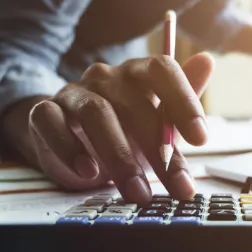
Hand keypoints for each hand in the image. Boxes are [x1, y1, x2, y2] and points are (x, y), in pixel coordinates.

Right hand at [0, 53, 213, 206]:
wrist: (68, 142)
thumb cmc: (124, 131)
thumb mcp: (157, 122)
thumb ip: (182, 99)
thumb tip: (208, 60)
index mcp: (138, 73)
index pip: (162, 69)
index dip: (183, 100)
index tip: (201, 139)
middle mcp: (106, 77)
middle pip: (134, 103)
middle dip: (159, 150)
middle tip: (177, 186)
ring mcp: (74, 93)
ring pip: (96, 114)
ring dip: (119, 156)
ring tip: (138, 192)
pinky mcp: (43, 112)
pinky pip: (51, 123)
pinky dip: (69, 148)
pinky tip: (88, 173)